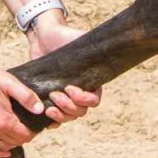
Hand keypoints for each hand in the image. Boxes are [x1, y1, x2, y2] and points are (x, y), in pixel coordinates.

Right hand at [0, 55, 45, 157]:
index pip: (25, 135)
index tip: (36, 124)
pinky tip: (3, 153)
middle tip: (28, 126)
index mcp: (4, 120)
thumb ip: (26, 97)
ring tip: (18, 134)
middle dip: (24, 136)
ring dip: (12, 143)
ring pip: (2, 146)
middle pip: (15, 142)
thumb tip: (40, 110)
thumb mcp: (9, 82)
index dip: (33, 131)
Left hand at [26, 12, 101, 127]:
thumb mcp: (82, 39)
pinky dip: (51, 122)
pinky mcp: (49, 100)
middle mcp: (79, 92)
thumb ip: (97, 47)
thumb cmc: (65, 36)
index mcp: (91, 82)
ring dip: (60, 115)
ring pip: (69, 117)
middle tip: (54, 94)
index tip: (69, 88)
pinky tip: (45, 118)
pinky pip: (54, 119)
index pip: (94, 101)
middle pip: (81, 111)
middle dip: (68, 106)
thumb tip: (113, 47)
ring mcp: (64, 97)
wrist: (43, 36)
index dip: (83, 99)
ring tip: (47, 106)